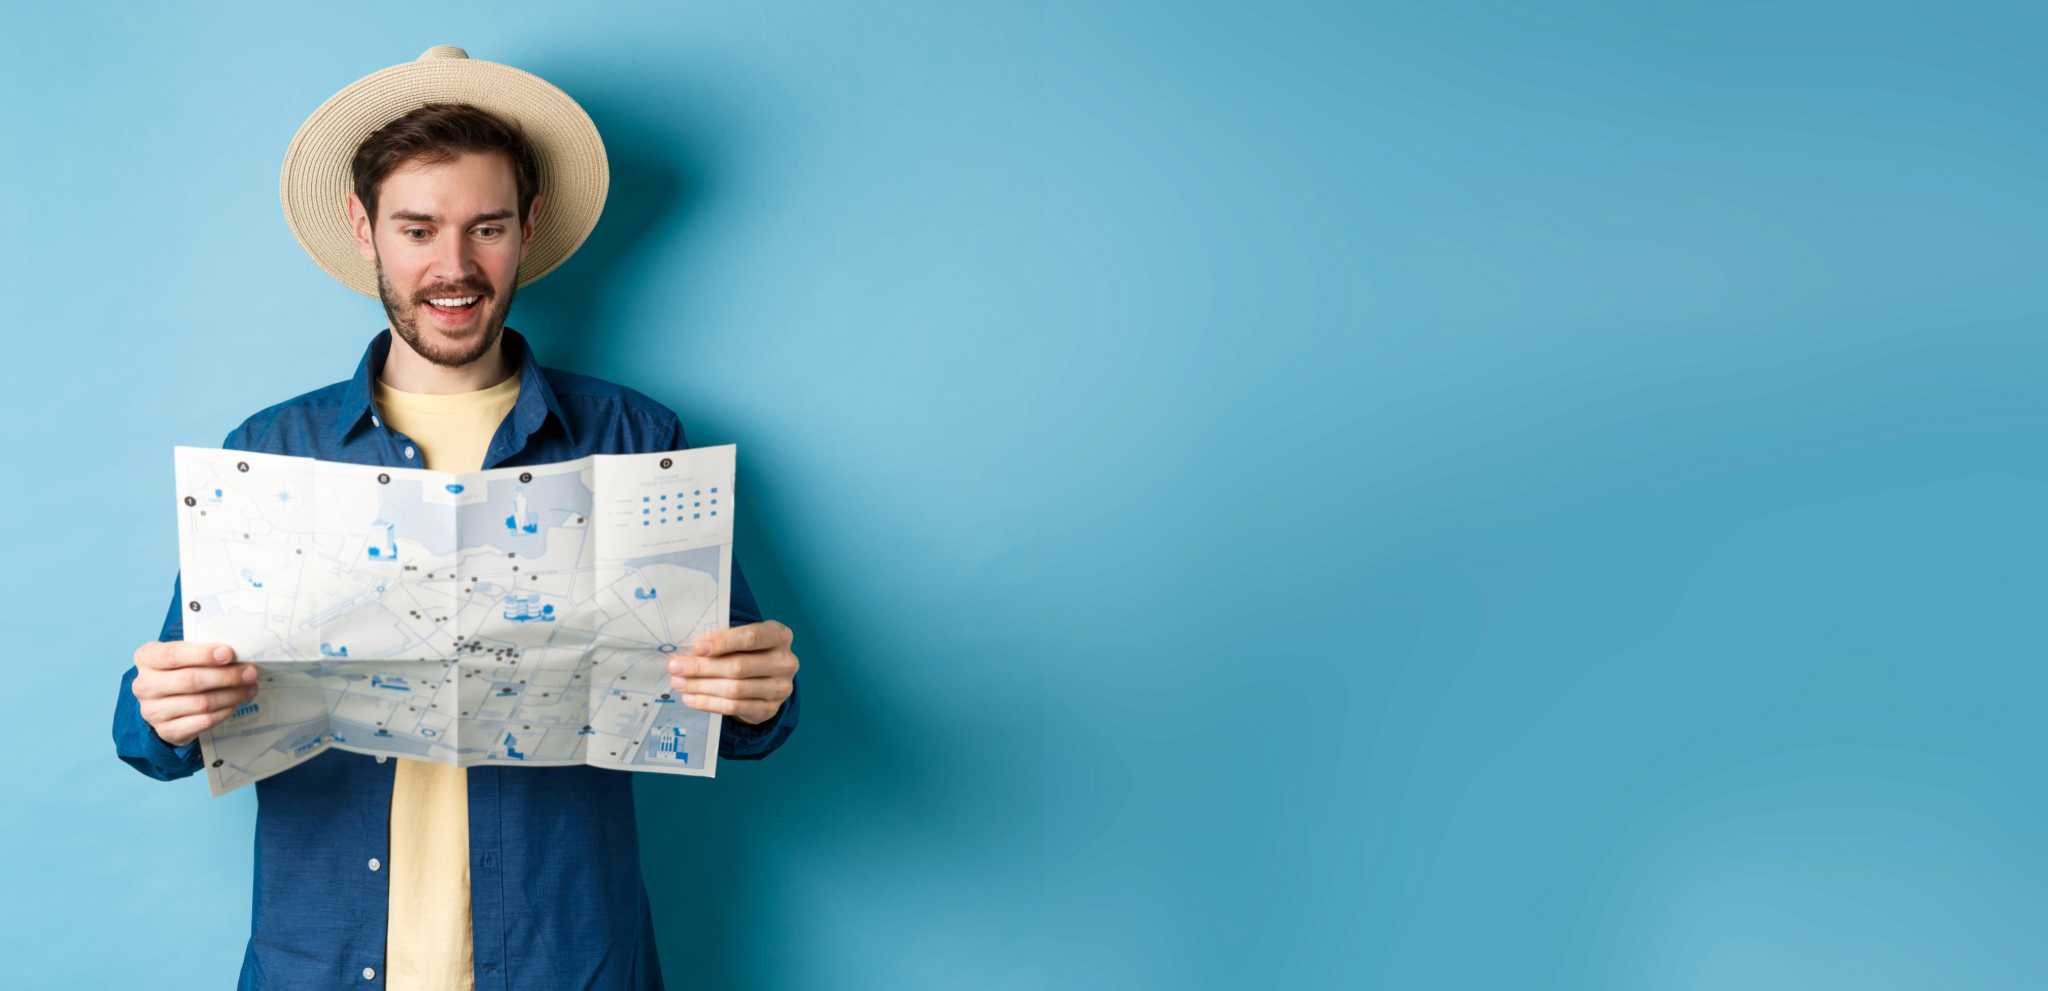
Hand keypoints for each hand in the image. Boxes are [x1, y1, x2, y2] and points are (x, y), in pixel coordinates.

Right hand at [131, 641, 260, 746]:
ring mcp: (152, 711)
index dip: (203, 654)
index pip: (173, 655)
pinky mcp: (166, 731)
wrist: (165, 704)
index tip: (229, 653)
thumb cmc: (181, 670)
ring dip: (231, 695)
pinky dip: (224, 712)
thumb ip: (204, 651)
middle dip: (226, 676)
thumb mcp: (186, 655)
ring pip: (200, 703)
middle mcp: (144, 685)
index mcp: (146, 658)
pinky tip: (235, 704)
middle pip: (190, 680)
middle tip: (250, 673)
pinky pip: (203, 721)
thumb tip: (240, 654)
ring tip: (250, 688)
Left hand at [667, 621, 797, 724]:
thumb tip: (689, 651)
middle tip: (676, 667)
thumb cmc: (748, 651)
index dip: (722, 642)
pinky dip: (708, 703)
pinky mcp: (770, 709)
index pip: (751, 638)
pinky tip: (691, 698)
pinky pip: (734, 707)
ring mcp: (781, 688)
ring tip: (679, 683)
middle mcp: (785, 661)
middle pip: (739, 666)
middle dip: (702, 667)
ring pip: (735, 689)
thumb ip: (720, 641)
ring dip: (701, 687)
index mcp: (779, 635)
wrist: (767, 678)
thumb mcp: (740, 638)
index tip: (695, 647)